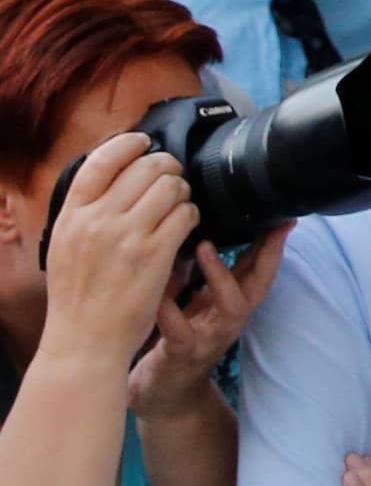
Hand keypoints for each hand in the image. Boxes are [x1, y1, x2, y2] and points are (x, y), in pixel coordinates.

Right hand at [37, 133, 197, 378]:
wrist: (85, 342)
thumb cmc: (77, 296)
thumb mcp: (65, 246)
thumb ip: (85, 211)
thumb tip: (115, 174)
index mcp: (72, 216)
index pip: (101, 160)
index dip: (129, 144)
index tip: (144, 142)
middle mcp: (97, 221)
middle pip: (146, 166)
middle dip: (166, 168)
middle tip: (172, 179)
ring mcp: (127, 236)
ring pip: (172, 186)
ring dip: (182, 192)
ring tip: (178, 206)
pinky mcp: (155, 253)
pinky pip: (186, 213)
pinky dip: (191, 214)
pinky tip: (185, 225)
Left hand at [129, 224, 284, 420]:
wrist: (164, 398)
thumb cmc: (180, 341)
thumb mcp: (198, 305)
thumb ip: (204, 274)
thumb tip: (205, 230)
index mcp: (232, 305)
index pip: (261, 270)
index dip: (275, 245)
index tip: (286, 219)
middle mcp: (228, 321)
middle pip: (259, 285)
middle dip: (269, 255)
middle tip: (272, 227)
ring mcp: (208, 339)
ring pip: (230, 307)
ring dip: (221, 275)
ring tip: (205, 246)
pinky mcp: (181, 356)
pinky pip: (180, 333)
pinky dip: (171, 312)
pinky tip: (161, 293)